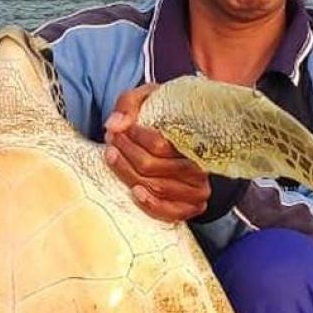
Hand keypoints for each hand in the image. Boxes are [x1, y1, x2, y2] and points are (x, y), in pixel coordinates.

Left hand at [104, 84, 210, 222]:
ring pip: (157, 188)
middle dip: (126, 154)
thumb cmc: (163, 118)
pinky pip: (171, 212)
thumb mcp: (146, 100)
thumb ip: (128, 105)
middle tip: (111, 142)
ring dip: (128, 174)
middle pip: (153, 167)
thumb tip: (115, 125)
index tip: (116, 131)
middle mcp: (201, 166)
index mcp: (196, 139)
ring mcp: (199, 189)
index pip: (159, 145)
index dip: (132, 138)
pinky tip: (135, 192)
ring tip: (112, 158)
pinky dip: (151, 205)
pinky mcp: (193, 207)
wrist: (181, 140)